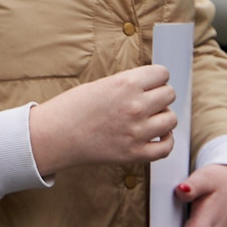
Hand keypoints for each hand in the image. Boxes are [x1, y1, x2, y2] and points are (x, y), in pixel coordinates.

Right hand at [28, 64, 176, 175]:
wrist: (56, 135)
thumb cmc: (73, 108)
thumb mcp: (103, 84)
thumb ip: (128, 84)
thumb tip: (151, 86)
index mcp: (126, 83)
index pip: (162, 73)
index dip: (157, 78)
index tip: (152, 82)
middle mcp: (136, 106)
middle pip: (169, 95)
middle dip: (160, 96)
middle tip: (148, 100)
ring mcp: (137, 131)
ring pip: (171, 119)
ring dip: (163, 117)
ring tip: (150, 118)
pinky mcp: (135, 153)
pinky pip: (166, 147)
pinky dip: (165, 141)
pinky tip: (156, 136)